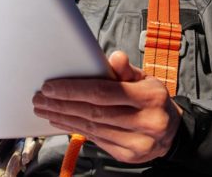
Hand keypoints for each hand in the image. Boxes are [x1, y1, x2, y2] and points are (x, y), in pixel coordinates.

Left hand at [31, 51, 182, 163]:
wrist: (171, 132)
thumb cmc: (152, 100)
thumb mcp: (145, 79)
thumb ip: (126, 70)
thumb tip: (114, 57)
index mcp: (150, 97)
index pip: (103, 92)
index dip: (73, 89)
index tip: (50, 86)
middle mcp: (146, 121)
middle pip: (94, 112)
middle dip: (62, 104)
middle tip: (40, 98)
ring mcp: (138, 142)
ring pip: (92, 128)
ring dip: (63, 117)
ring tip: (45, 108)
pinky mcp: (128, 155)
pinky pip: (95, 140)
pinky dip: (74, 129)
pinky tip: (61, 121)